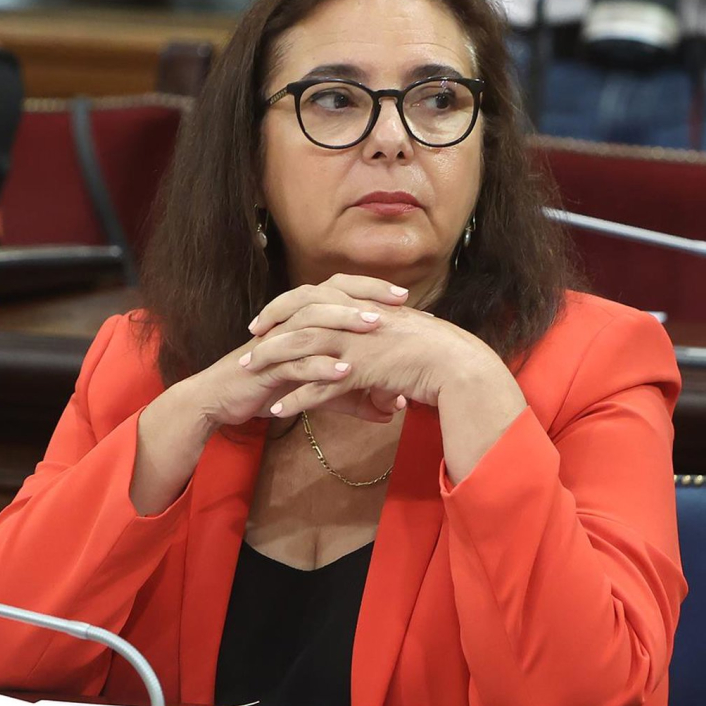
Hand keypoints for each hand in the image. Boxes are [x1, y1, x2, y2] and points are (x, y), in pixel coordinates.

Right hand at [193, 273, 409, 428]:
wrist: (222, 398)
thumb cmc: (272, 386)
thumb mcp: (320, 391)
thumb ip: (355, 397)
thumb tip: (392, 410)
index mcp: (301, 319)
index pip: (338, 291)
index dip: (369, 289)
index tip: (404, 296)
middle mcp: (288, 323)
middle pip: (327, 296)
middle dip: (363, 296)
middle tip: (396, 301)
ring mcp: (276, 342)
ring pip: (311, 323)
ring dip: (343, 323)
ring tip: (374, 326)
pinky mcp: (264, 367)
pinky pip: (293, 363)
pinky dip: (318, 366)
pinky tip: (343, 371)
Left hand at [244, 290, 499, 420]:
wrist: (456, 364)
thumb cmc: (435, 350)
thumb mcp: (400, 329)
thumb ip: (376, 328)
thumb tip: (365, 329)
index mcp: (361, 303)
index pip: (311, 295)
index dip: (284, 306)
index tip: (265, 320)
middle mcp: (354, 317)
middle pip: (298, 318)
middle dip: (269, 333)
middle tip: (248, 347)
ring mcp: (355, 342)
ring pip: (300, 348)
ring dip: (272, 361)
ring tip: (251, 376)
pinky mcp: (360, 370)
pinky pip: (319, 385)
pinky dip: (296, 398)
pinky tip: (279, 410)